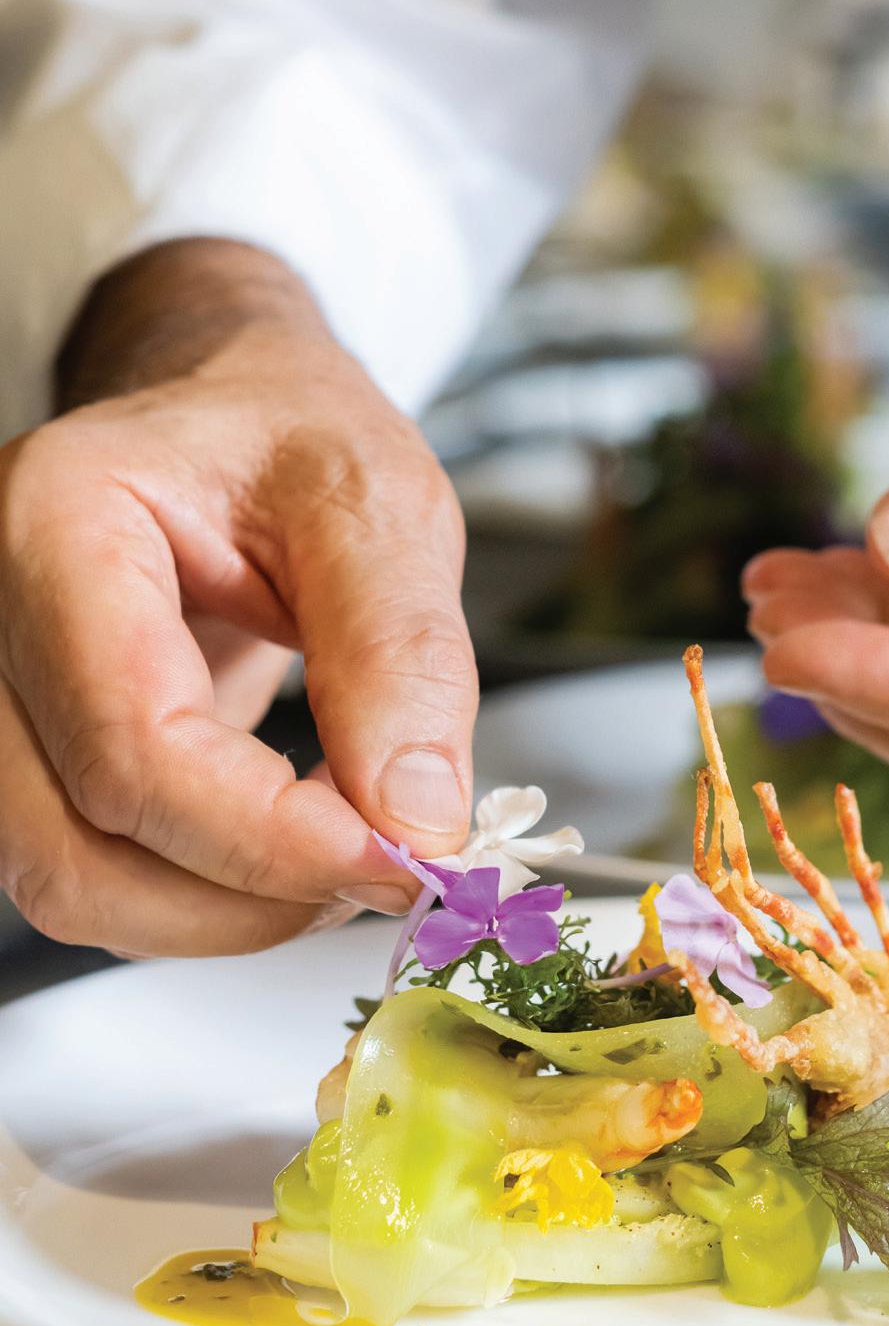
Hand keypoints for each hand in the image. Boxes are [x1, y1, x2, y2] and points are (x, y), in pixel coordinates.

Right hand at [0, 239, 475, 953]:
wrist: (230, 414)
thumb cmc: (285, 431)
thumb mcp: (377, 500)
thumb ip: (400, 652)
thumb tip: (413, 815)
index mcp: (58, 521)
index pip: (134, 741)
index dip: (268, 835)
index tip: (397, 856)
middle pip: (78, 844)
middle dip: (250, 895)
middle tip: (392, 862)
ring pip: (72, 883)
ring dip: (228, 911)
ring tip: (352, 848)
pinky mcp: (35, 751)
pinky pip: (96, 870)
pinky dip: (206, 890)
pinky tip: (298, 840)